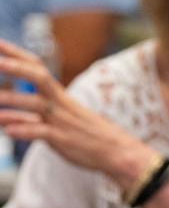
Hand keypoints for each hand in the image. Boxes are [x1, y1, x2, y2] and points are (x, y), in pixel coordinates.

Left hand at [0, 39, 148, 183]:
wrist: (117, 152)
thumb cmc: (85, 136)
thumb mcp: (54, 124)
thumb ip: (26, 119)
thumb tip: (1, 118)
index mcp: (58, 96)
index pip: (37, 68)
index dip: (17, 55)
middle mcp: (60, 104)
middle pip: (39, 77)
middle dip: (16, 68)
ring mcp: (62, 121)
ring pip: (38, 105)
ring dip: (13, 101)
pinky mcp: (65, 139)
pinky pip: (43, 132)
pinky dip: (25, 130)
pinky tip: (8, 131)